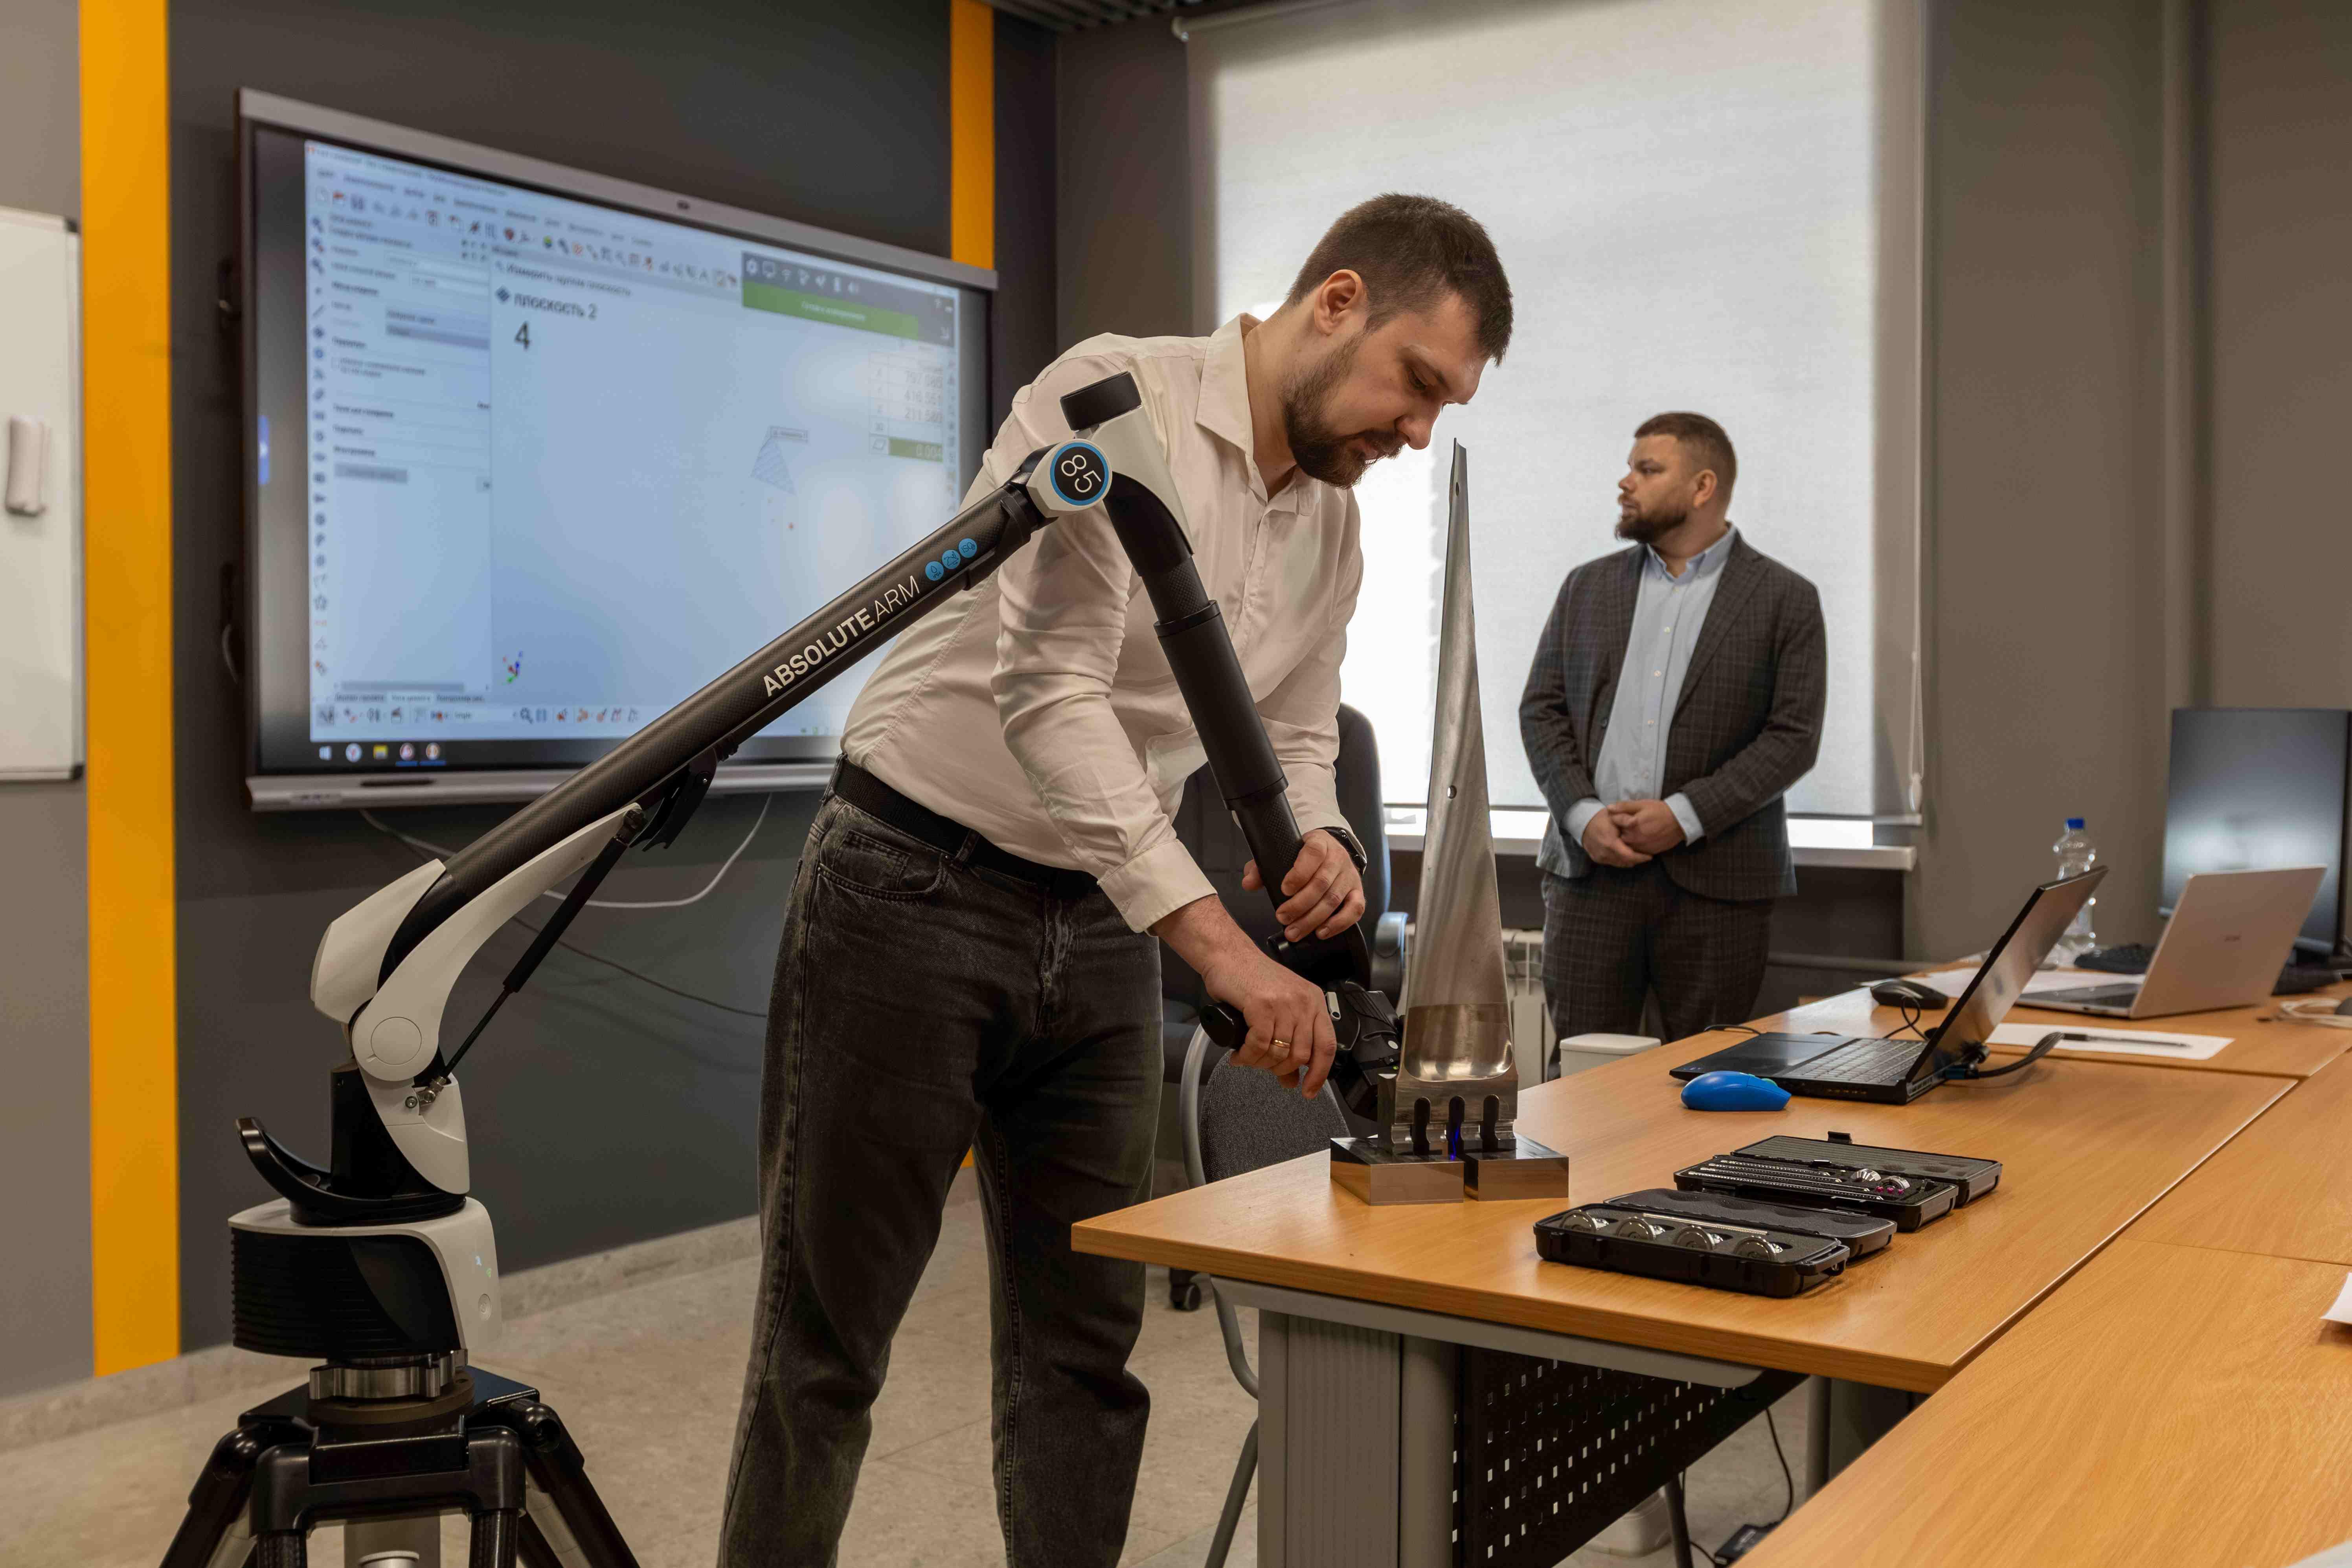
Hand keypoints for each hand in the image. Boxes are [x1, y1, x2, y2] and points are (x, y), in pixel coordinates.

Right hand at [1155, 896, 1337, 1095]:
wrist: (1228, 954)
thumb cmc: (1251, 980)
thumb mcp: (1278, 1010)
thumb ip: (1289, 1042)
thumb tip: (1291, 1080)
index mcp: (1314, 1002)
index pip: (1326, 1046)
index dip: (1318, 1074)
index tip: (1307, 1090)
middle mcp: (1304, 1002)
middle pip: (1301, 1055)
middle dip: (1279, 1069)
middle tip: (1262, 1066)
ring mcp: (1283, 1003)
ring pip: (1279, 1053)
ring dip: (1260, 1064)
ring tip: (1247, 1058)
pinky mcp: (1261, 1005)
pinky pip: (1258, 1045)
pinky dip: (1247, 1056)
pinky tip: (1239, 1054)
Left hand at [1243, 829, 1365, 943]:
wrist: (1331, 852)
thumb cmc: (1303, 857)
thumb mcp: (1281, 854)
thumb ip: (1262, 867)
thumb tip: (1248, 883)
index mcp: (1319, 842)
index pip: (1312, 854)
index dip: (1299, 873)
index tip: (1284, 889)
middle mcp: (1337, 858)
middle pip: (1321, 883)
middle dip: (1300, 905)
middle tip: (1282, 918)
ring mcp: (1349, 876)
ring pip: (1334, 899)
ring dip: (1313, 919)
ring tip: (1294, 931)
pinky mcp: (1357, 892)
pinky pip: (1355, 909)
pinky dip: (1339, 923)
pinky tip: (1321, 932)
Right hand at [1581, 809, 1652, 867]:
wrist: (1583, 823)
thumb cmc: (1602, 818)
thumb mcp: (1614, 815)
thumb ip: (1625, 819)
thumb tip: (1636, 821)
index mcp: (1610, 842)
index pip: (1629, 856)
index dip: (1640, 857)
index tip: (1650, 856)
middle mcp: (1604, 853)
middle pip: (1625, 862)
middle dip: (1637, 860)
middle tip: (1645, 855)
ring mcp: (1599, 857)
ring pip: (1619, 864)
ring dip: (1629, 860)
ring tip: (1637, 855)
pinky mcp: (1597, 859)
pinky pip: (1612, 862)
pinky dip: (1620, 860)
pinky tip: (1625, 854)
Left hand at [1610, 799, 1686, 855]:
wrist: (1679, 822)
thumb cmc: (1660, 811)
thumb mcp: (1642, 804)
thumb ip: (1624, 806)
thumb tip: (1609, 808)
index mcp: (1631, 825)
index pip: (1614, 822)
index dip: (1616, 817)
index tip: (1621, 814)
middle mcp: (1634, 838)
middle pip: (1618, 835)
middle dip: (1620, 830)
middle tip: (1629, 823)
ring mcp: (1641, 847)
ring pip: (1626, 844)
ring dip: (1627, 839)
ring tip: (1637, 830)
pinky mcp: (1648, 852)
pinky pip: (1636, 851)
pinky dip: (1636, 845)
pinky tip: (1642, 837)